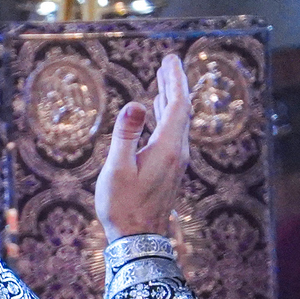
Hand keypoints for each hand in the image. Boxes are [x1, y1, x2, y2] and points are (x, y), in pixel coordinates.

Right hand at [95, 53, 191, 240]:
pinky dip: (167, 117)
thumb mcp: (118, 169)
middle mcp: (178, 153)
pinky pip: (173, 134)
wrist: (138, 239)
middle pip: (181, 111)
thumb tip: (136, 103)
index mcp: (168, 149)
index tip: (170, 59)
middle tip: (168, 63)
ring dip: (170, 100)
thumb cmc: (123, 206)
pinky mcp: (170, 170)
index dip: (175, 80)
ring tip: (162, 81)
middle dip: (174, 85)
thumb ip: (126, 134)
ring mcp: (176, 162)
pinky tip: (157, 113)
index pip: (177, 105)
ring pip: (178, 123)